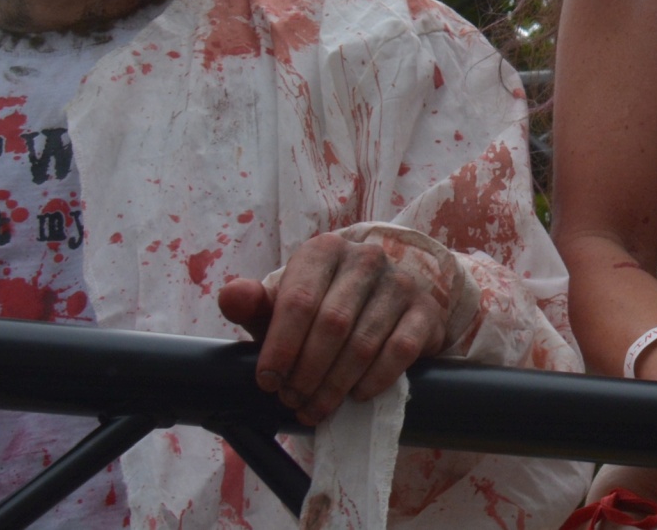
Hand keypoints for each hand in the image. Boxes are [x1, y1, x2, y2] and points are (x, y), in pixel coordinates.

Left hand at [217, 230, 457, 422]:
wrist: (379, 308)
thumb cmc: (318, 310)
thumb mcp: (282, 307)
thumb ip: (252, 304)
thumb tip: (231, 294)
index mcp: (324, 250)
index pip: (298, 301)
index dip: (280, 348)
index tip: (268, 383)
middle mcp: (366, 257)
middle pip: (331, 324)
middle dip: (307, 372)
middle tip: (292, 401)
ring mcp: (400, 282)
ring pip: (363, 342)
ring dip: (335, 385)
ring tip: (316, 407)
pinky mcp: (425, 310)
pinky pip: (399, 350)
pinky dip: (374, 380)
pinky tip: (356, 395)